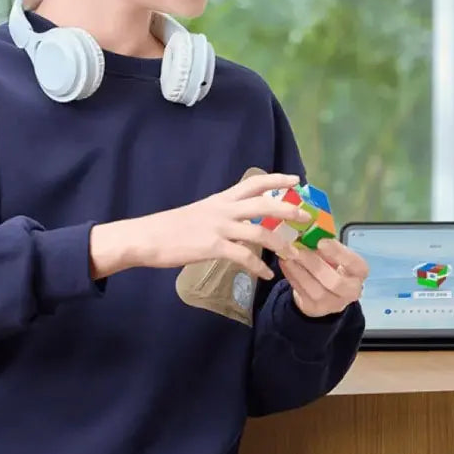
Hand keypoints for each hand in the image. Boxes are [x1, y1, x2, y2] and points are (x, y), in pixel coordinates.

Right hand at [89, 172, 311, 279]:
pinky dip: (259, 267)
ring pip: (260, 231)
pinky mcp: (213, 247)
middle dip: (289, 209)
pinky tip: (266, 274)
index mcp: (221, 199)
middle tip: (306, 216)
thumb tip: (240, 216)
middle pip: (264, 203)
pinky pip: (244, 257)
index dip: (278, 179)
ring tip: (294, 254)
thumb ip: (222, 212)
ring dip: (281, 244)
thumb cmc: (171, 227)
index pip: (254, 182)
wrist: (146, 237)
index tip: (297, 179)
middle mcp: (223, 209)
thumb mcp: (201, 212)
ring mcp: (219, 228)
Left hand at [279, 237, 368, 317]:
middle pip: (335, 282)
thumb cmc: (332, 265)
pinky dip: (292, 276)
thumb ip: (326, 245)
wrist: (326, 291)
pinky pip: (301, 292)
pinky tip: (285, 262)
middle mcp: (351, 291)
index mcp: (359, 272)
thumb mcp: (335, 254)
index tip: (321, 241)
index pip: (354, 264)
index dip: (337, 253)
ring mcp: (332, 303)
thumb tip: (308, 232)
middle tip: (298, 249)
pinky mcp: (314, 309)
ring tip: (288, 255)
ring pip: (315, 290)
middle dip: (314, 264)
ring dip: (299, 270)